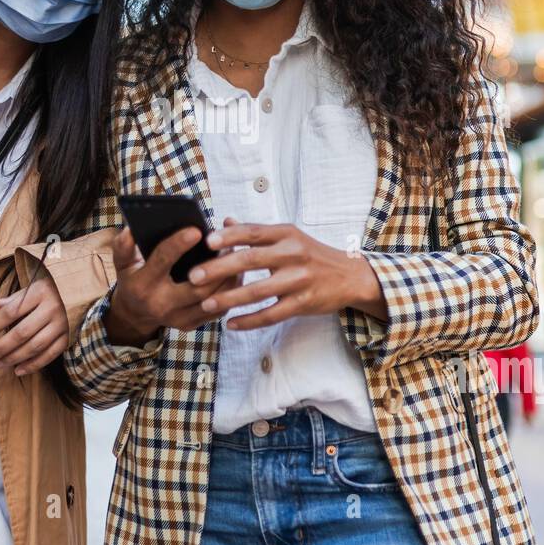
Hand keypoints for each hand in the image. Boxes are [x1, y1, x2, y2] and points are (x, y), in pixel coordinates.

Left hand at [0, 274, 67, 375]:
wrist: (84, 290)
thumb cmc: (54, 288)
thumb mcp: (34, 286)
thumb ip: (16, 298)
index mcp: (40, 293)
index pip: (11, 312)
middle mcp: (52, 308)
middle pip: (21, 333)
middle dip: (1, 347)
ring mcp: (62, 324)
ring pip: (34, 346)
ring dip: (14, 358)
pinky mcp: (69, 336)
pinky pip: (50, 354)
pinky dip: (34, 364)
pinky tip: (18, 370)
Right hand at [103, 226, 236, 346]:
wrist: (136, 314)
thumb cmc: (133, 280)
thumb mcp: (122, 263)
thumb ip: (123, 246)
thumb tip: (131, 229)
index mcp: (144, 285)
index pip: (162, 262)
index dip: (178, 245)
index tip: (196, 230)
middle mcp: (162, 305)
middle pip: (197, 286)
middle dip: (216, 264)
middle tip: (228, 241)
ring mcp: (179, 318)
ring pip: (214, 299)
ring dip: (229, 276)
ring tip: (236, 252)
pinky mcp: (192, 324)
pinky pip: (219, 308)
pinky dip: (230, 289)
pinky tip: (236, 271)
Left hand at [186, 221, 385, 330]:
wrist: (350, 276)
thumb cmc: (311, 254)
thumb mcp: (289, 236)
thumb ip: (257, 232)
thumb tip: (226, 220)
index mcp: (287, 234)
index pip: (253, 232)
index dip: (229, 236)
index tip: (206, 241)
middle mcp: (293, 254)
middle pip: (250, 260)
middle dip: (219, 269)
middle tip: (193, 276)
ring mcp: (299, 280)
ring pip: (258, 292)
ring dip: (229, 299)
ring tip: (206, 304)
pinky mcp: (303, 303)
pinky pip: (271, 314)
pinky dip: (249, 321)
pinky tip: (231, 324)